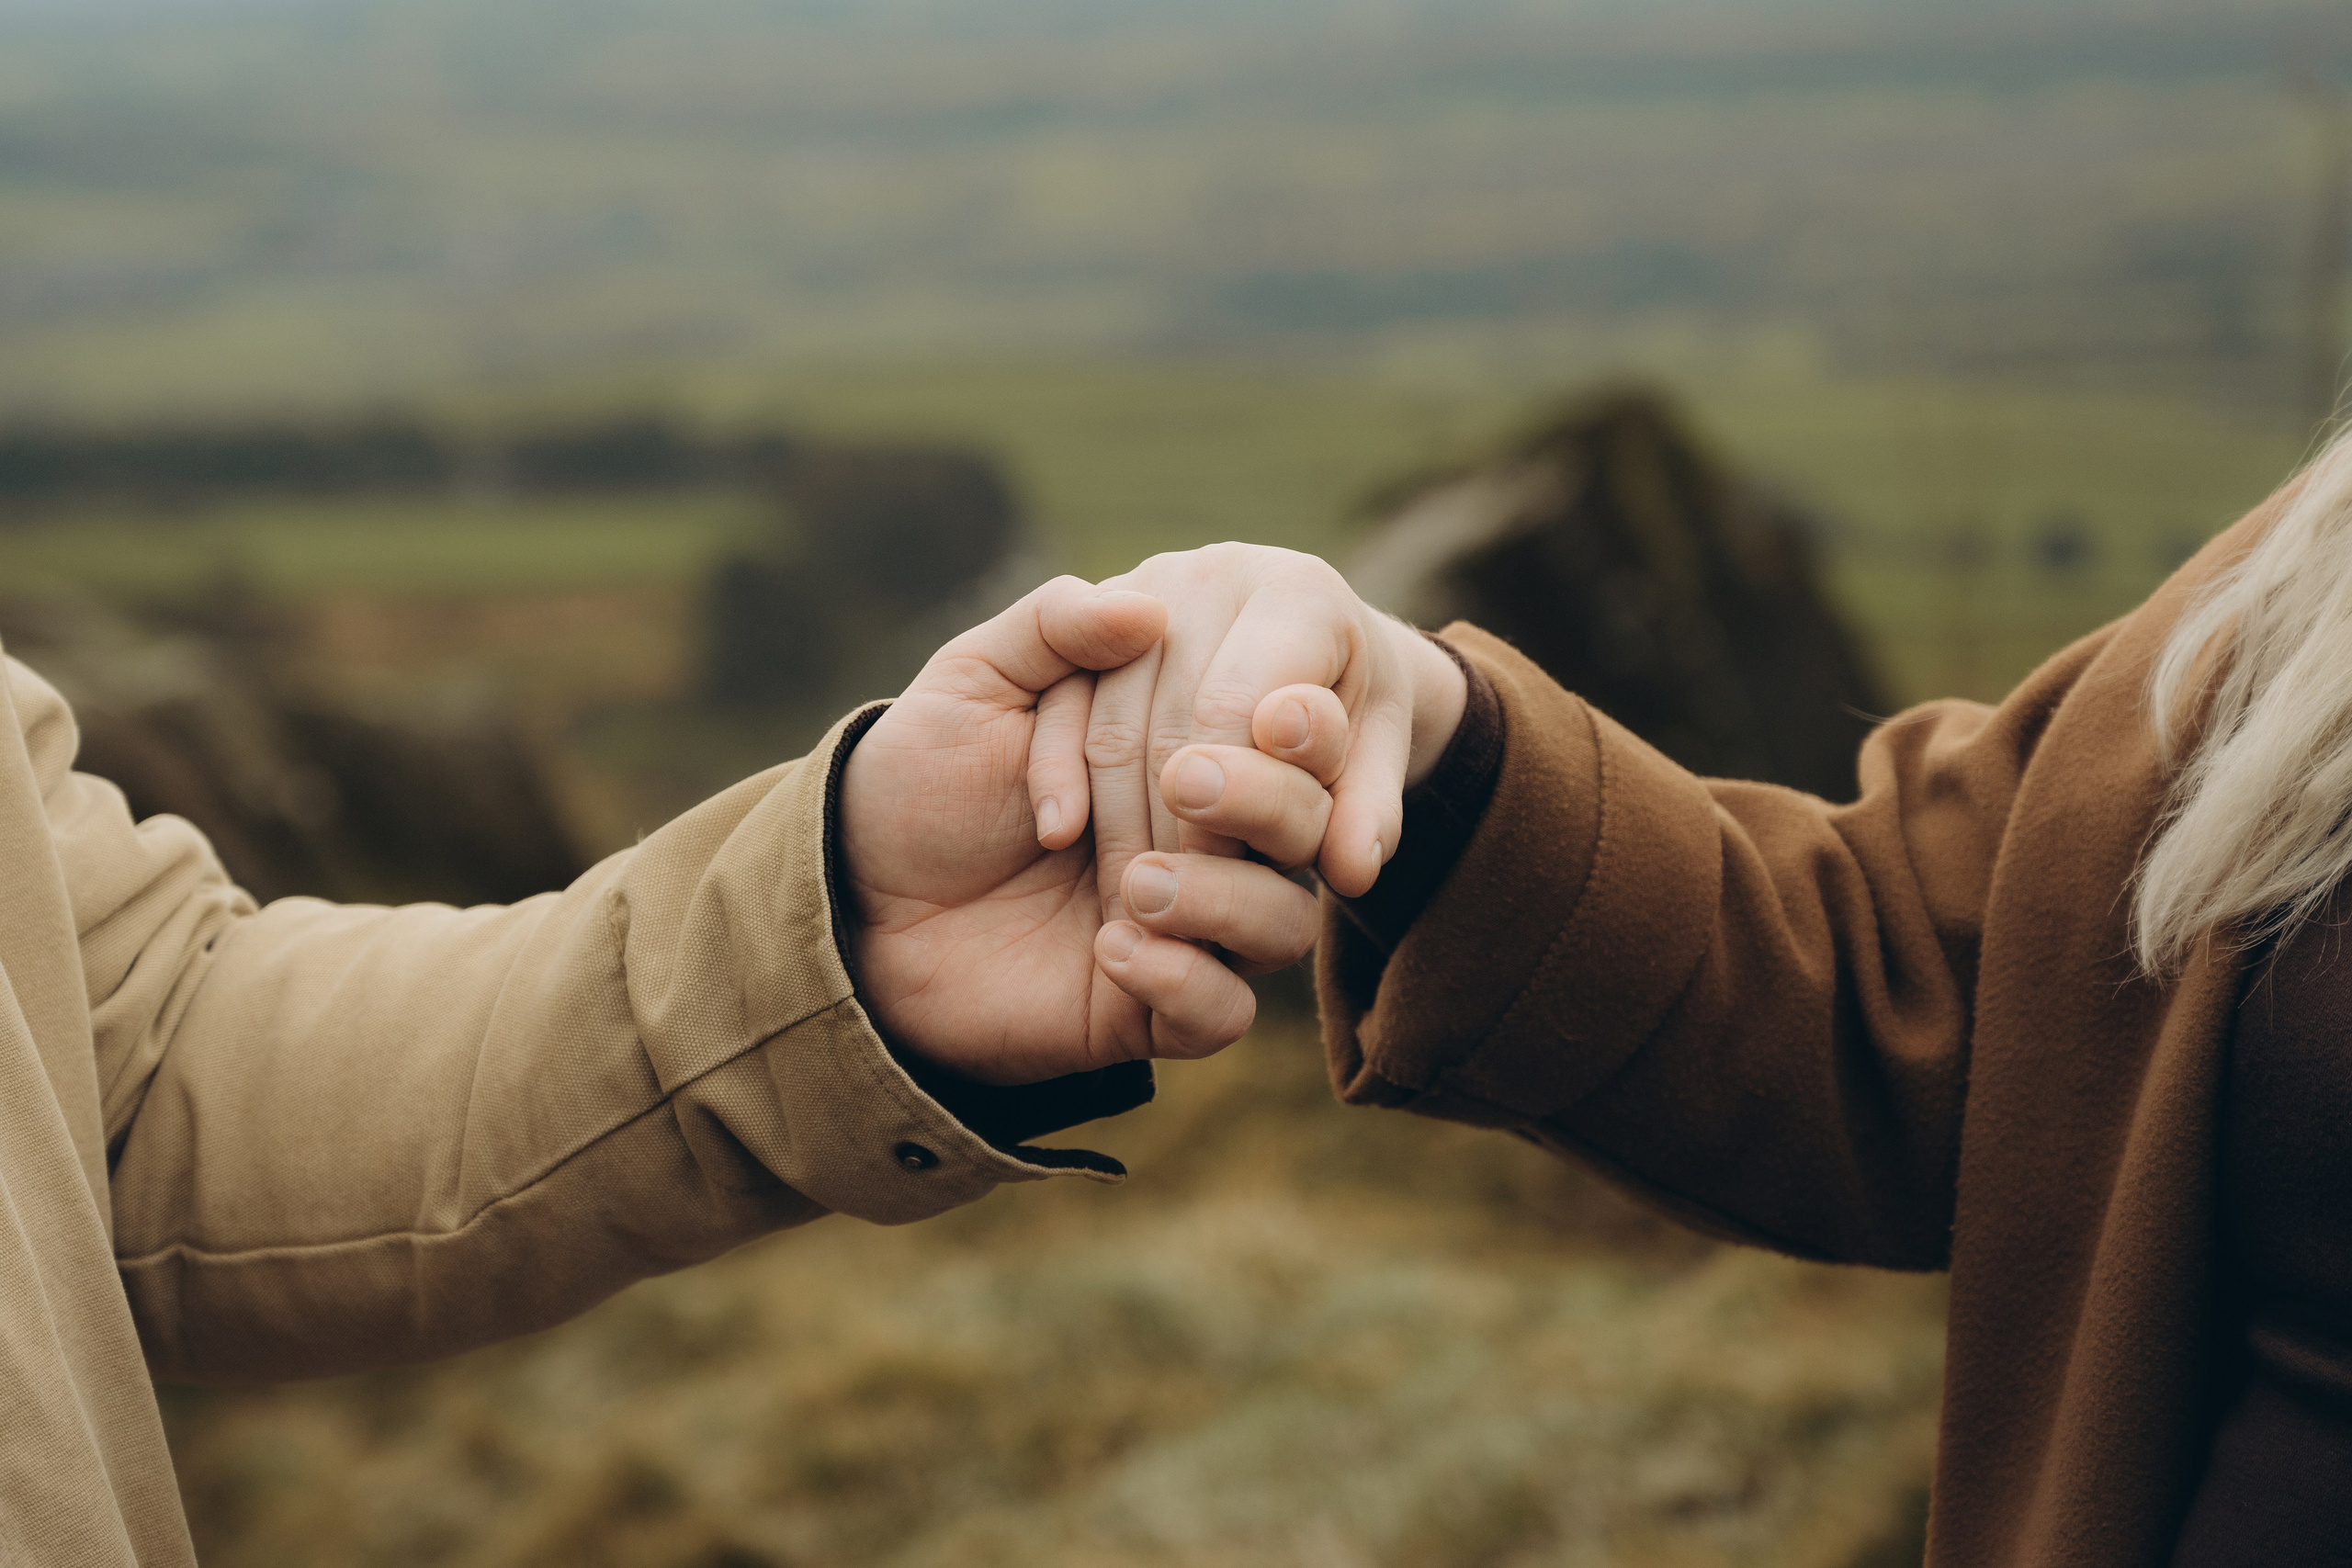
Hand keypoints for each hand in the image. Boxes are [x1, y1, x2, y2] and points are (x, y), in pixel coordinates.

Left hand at [837, 576, 1324, 1084]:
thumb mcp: (975, 680)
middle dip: (1267, 801)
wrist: (852, 895)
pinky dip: (1183, 978)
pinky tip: (1110, 948)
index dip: (1296, 721)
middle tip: (1183, 781)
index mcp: (1187, 747)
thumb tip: (1149, 607)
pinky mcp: (1154, 1008)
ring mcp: (1187, 927)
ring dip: (1223, 896)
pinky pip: (1221, 1011)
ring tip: (1131, 881)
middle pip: (1305, 827)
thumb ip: (1054, 628)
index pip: (1286, 731)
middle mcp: (1206, 837)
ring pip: (1282, 923)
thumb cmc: (922, 778)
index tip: (1271, 710)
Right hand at [1022, 545, 1468, 942]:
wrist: (1309, 650)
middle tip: (1176, 902)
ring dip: (1116, 819)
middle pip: (1172, 720)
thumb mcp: (1373, 764)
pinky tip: (1070, 838)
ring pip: (1111, 722)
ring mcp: (1146, 585)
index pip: (1240, 707)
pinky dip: (1060, 777)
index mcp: (1300, 593)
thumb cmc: (1349, 718)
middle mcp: (1218, 573)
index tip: (1234, 877)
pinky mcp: (1090, 613)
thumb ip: (1367, 813)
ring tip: (1134, 892)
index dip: (1234, 802)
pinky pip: (1060, 704)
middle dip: (1175, 825)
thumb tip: (1351, 867)